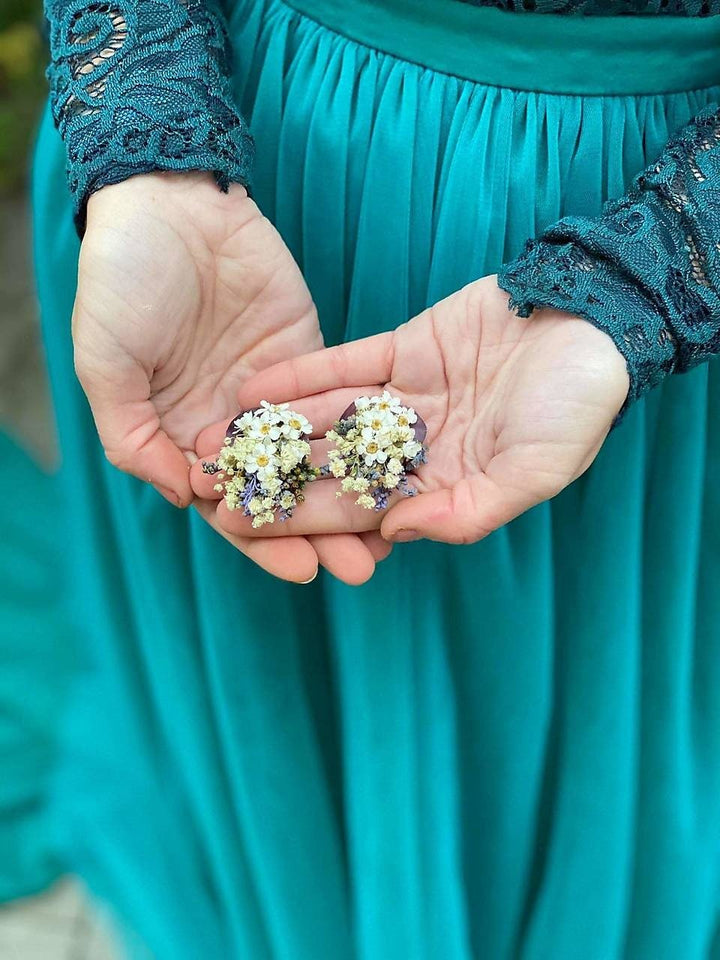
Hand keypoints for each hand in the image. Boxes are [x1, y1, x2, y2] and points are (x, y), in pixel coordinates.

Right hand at [72, 171, 386, 582]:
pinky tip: (392, 469)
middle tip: (359, 568)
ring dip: (349, 496)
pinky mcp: (308, 358)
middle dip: (318, 532)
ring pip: (315, 457)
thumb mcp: (106, 363)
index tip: (302, 570)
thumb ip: (133, 436)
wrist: (168, 203)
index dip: (263, 539)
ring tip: (389, 536)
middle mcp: (228, 425)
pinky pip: (336, 405)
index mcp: (179, 436)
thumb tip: (183, 497)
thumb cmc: (122, 282)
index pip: (227, 505)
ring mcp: (272, 394)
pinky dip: (360, 440)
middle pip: (280, 491)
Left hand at [192, 275, 628, 552]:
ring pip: (329, 417)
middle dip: (270, 478)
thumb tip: (395, 533)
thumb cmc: (576, 407)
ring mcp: (407, 397)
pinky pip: (346, 364)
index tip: (240, 527)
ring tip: (214, 436)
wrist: (594, 322)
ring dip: (273, 426)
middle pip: (329, 468)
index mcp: (443, 486)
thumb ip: (468, 511)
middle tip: (207, 485)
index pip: (357, 511)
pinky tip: (256, 386)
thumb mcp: (534, 472)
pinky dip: (304, 375)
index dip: (297, 520)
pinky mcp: (404, 348)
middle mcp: (416, 447)